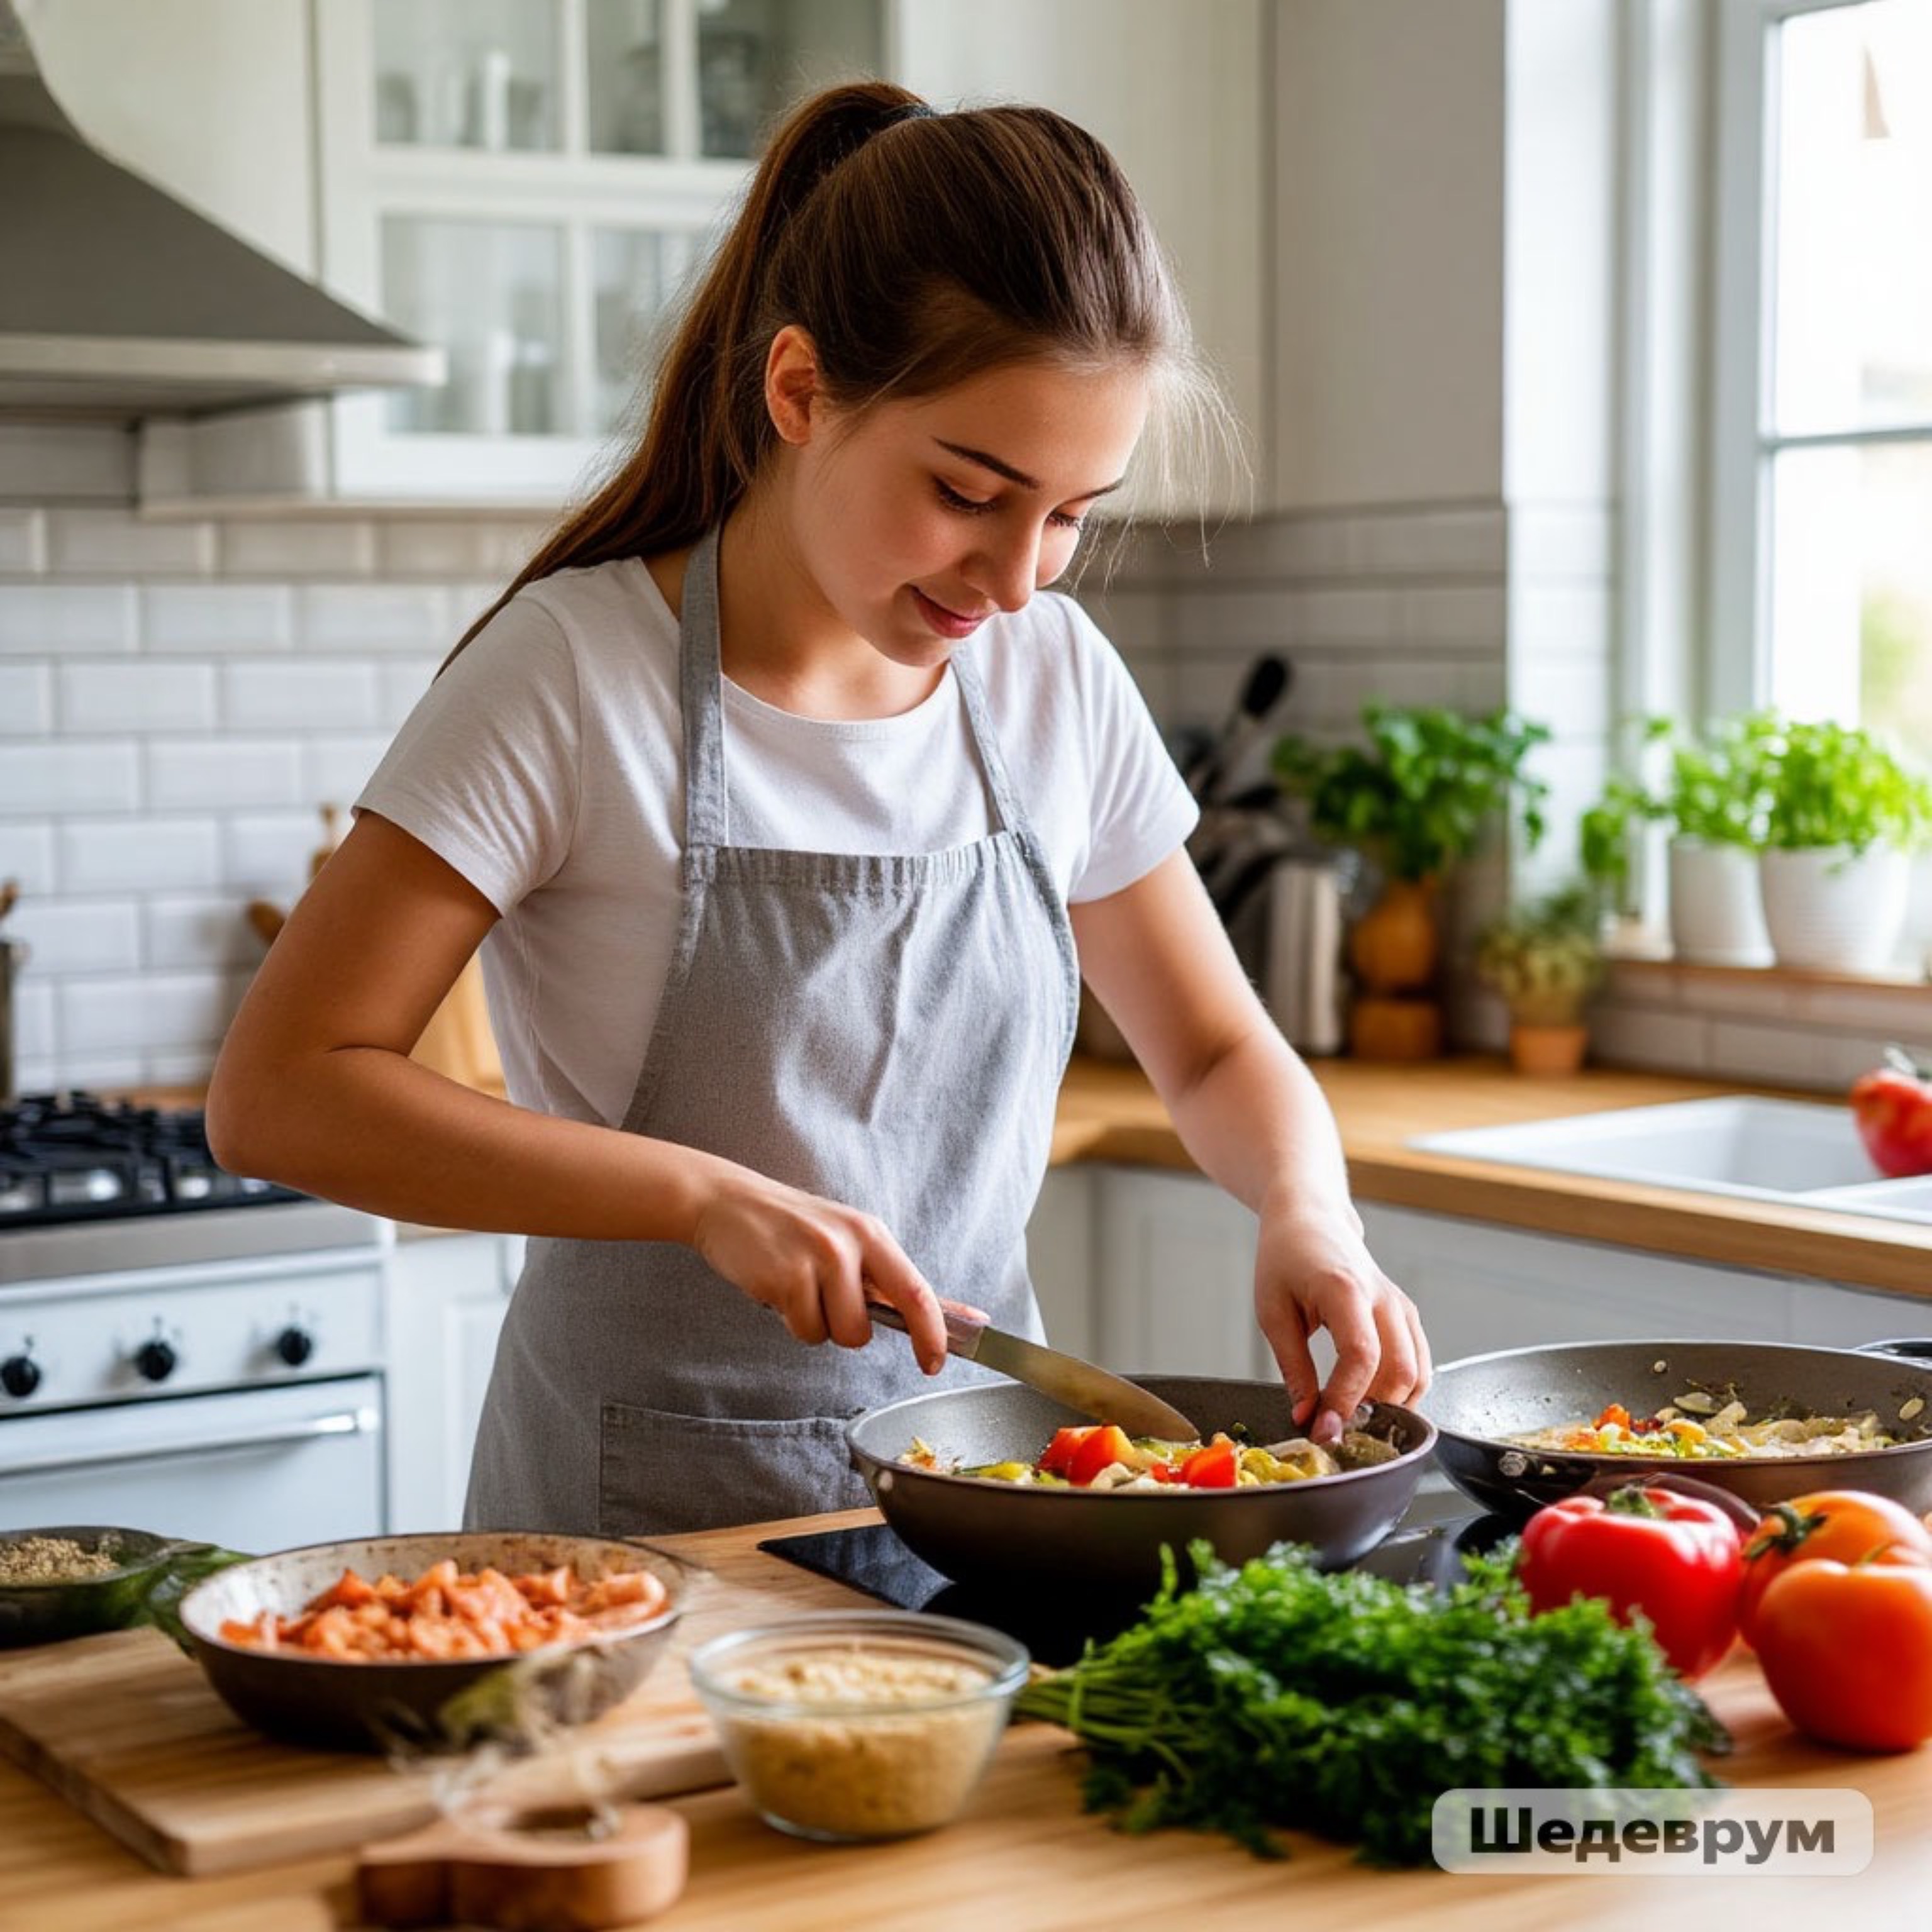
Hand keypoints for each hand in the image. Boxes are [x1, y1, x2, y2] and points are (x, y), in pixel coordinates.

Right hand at [690, 1168, 948, 1372]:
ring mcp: (816, 1258)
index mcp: (872, 1234)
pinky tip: (777, 1288)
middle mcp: (849, 1243)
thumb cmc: (792, 1228)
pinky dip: (789, 1321)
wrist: (728, 1202)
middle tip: (823, 1299)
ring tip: (797, 1289)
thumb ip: (886, 1279)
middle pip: (866, 1329)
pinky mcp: (784, 1277)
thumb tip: (947, 1315)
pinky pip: (802, 1331)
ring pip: (835, 1335)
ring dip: (816, 1325)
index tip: (934, 1363)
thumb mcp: (846, 1239)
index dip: (932, 1335)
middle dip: (847, 1331)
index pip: (917, 1292)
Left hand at [1253, 1197, 1428, 1444]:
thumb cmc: (1286, 1257)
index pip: (1361, 1355)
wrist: (1310, 1220)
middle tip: (1336, 1428)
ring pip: (1418, 1374)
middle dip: (1371, 1411)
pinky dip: (1401, 1392)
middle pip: (1401, 1371)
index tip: (1324, 1428)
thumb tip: (1307, 1417)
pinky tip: (1370, 1400)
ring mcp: (1401, 1306)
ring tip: (1350, 1416)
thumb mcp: (1273, 1311)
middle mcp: (1384, 1297)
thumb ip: (1293, 1367)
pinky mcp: (1407, 1316)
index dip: (1346, 1399)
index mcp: (1345, 1289)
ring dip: (1389, 1406)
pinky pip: (1419, 1364)